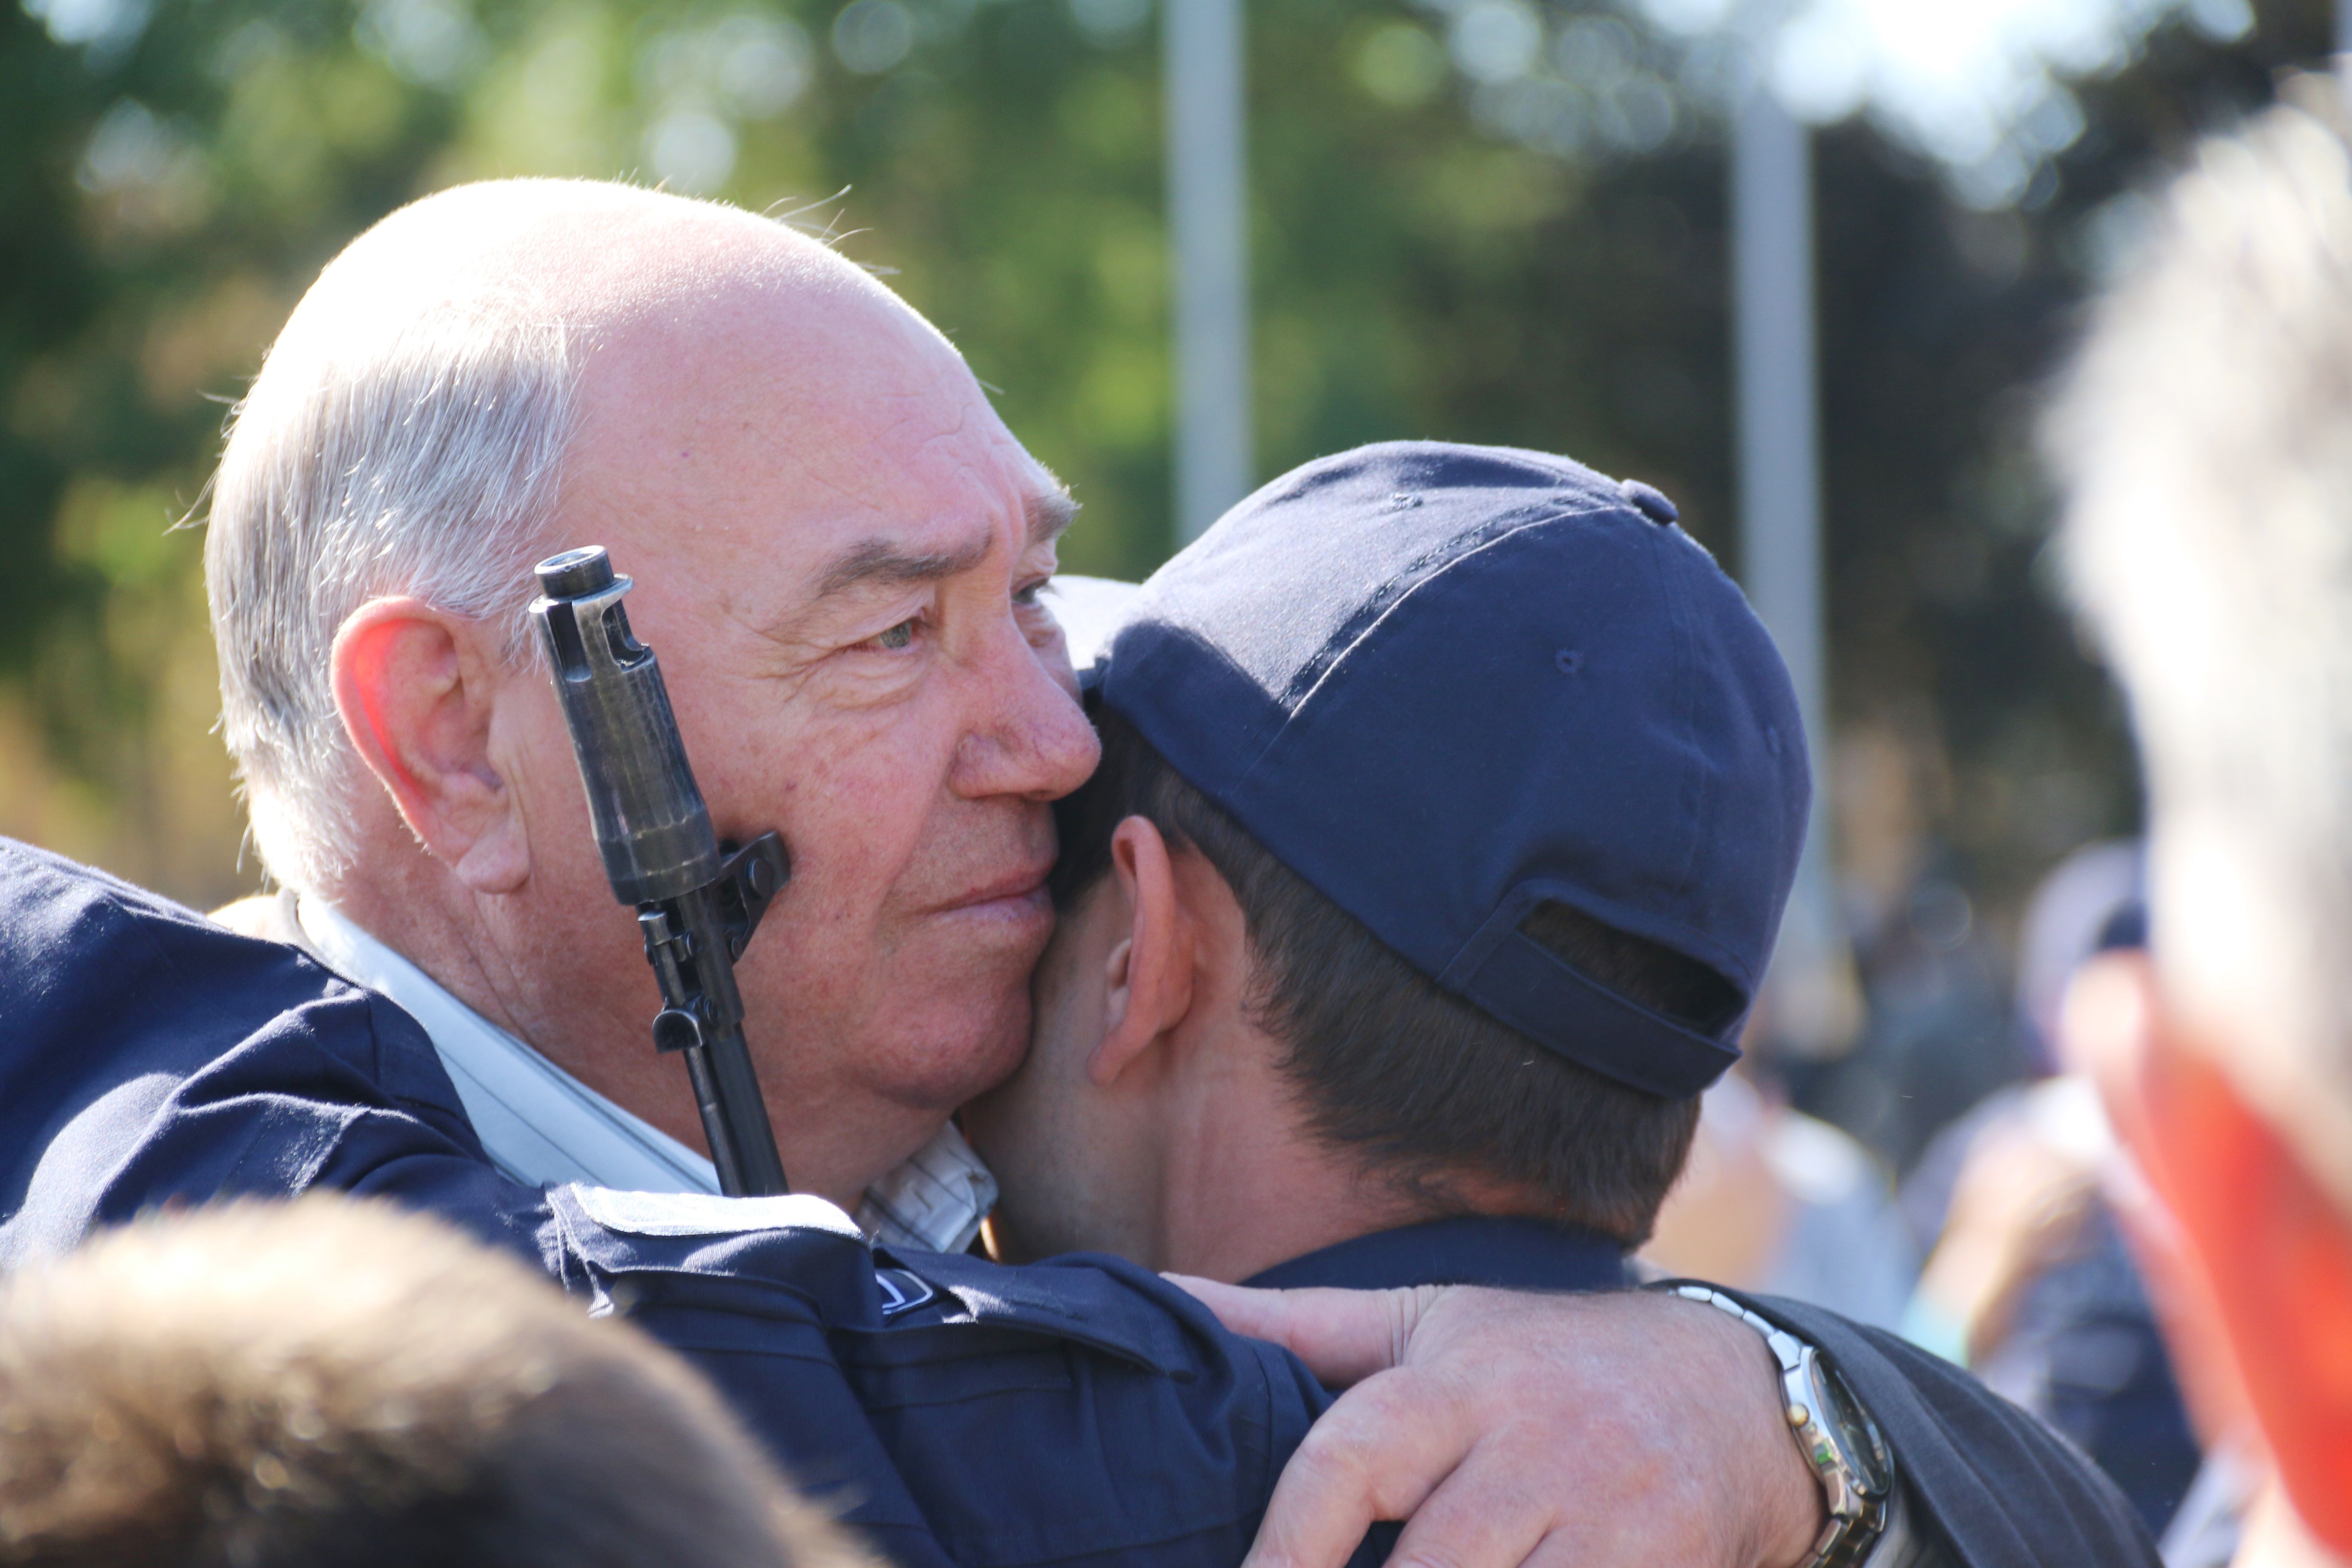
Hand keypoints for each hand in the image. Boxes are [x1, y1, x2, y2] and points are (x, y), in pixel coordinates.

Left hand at [1169, 1278, 1824, 1567]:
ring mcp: (1611, 1512)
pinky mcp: (1667, 1563)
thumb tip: (1157, 1296)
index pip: (1350, 1459)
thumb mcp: (1423, 1322)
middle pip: (1427, 1567)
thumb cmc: (1545, 1360)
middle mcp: (1534, 1441)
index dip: (1286, 1544)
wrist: (1737, 1387)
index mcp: (1457, 1378)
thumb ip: (1292, 1327)